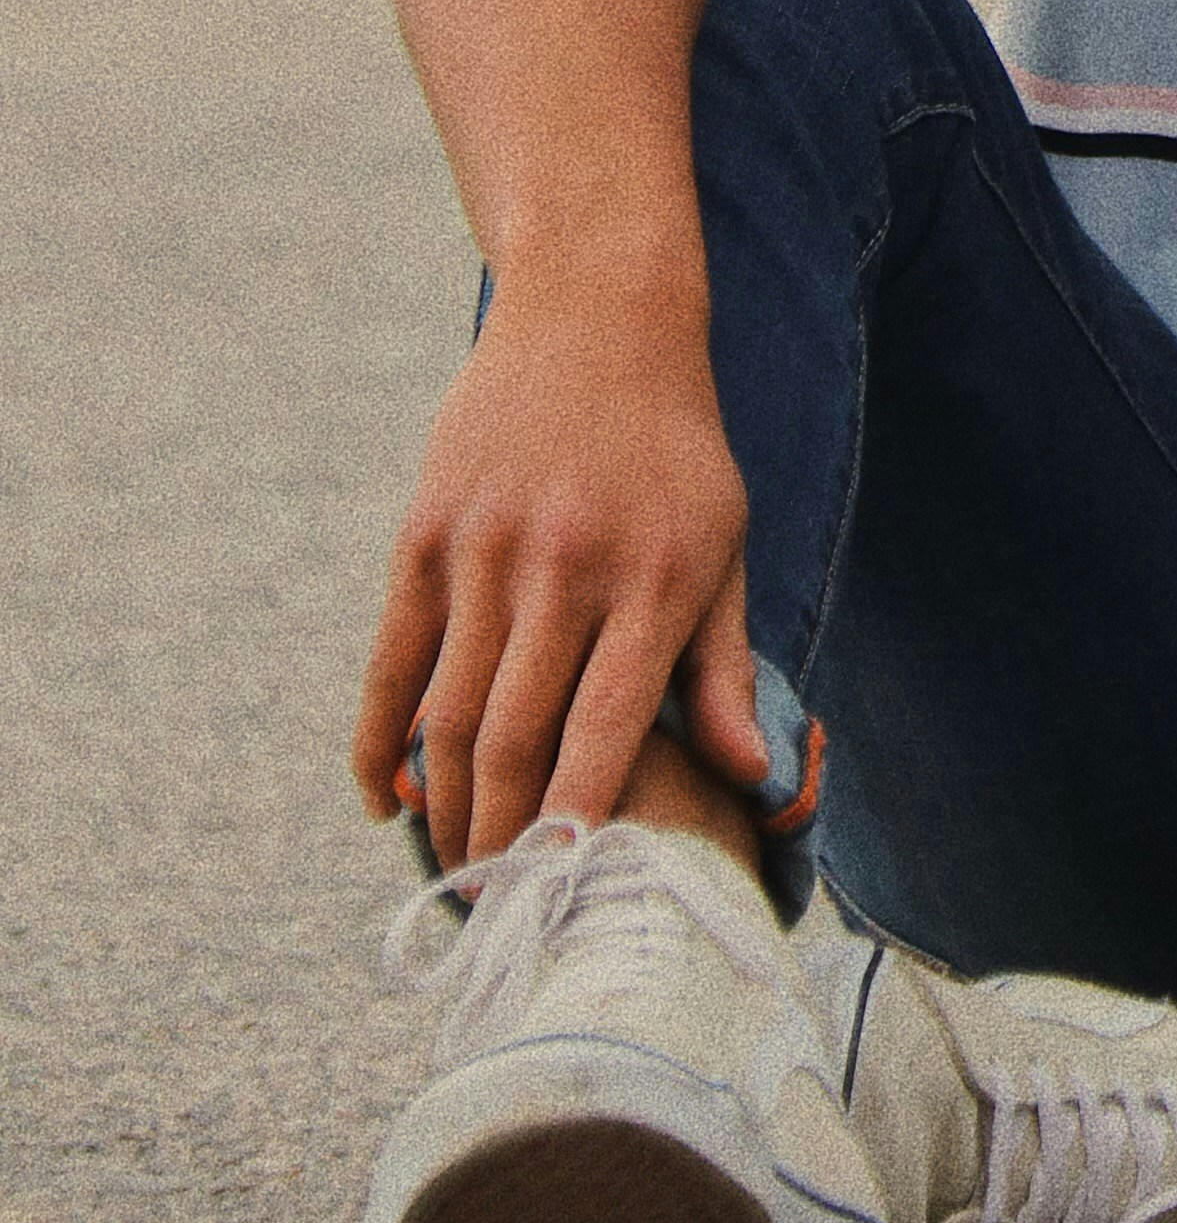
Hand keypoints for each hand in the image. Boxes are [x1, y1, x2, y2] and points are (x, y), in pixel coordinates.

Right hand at [350, 268, 764, 868]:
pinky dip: (378, 743)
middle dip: (502, 840)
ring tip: (457, 868)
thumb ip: (726, 667)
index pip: (607, 733)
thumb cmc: (675, 448)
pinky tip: (387, 801)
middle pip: (514, 740)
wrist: (597, 313)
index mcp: (654, 580)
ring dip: (445, 808)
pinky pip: (391, 661)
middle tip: (502, 909)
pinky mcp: (425, 531)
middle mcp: (567, 568)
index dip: (579, 826)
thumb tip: (752, 778)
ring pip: (447, 714)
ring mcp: (486, 548)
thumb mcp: (724, 543)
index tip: (566, 897)